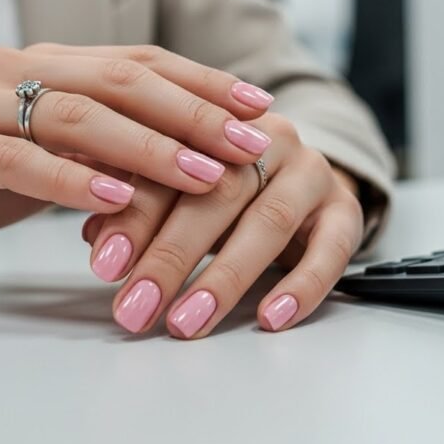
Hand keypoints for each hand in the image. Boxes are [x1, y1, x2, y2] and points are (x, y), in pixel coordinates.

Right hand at [0, 43, 273, 245]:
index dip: (202, 81)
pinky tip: (118, 195)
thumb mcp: (55, 154)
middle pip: (121, 80)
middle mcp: (14, 67)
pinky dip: (72, 178)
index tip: (258, 104)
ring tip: (203, 174)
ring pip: (77, 115)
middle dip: (193, 112)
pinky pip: (17, 158)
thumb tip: (196, 155)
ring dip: (149, 146)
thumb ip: (108, 145)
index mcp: (46, 62)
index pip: (139, 61)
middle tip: (248, 141)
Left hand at [83, 112, 364, 336]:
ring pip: (269, 220)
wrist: (298, 175)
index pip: (171, 164)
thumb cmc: (224, 185)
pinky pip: (332, 248)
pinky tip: (271, 317)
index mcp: (215, 123)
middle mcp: (267, 140)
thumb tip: (97, 237)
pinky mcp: (345, 208)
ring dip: (224, 276)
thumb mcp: (176, 188)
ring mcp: (311, 171)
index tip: (104, 264)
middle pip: (218, 192)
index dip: (134, 214)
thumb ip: (136, 203)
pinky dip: (302, 285)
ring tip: (187, 320)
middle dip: (171, 254)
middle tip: (137, 305)